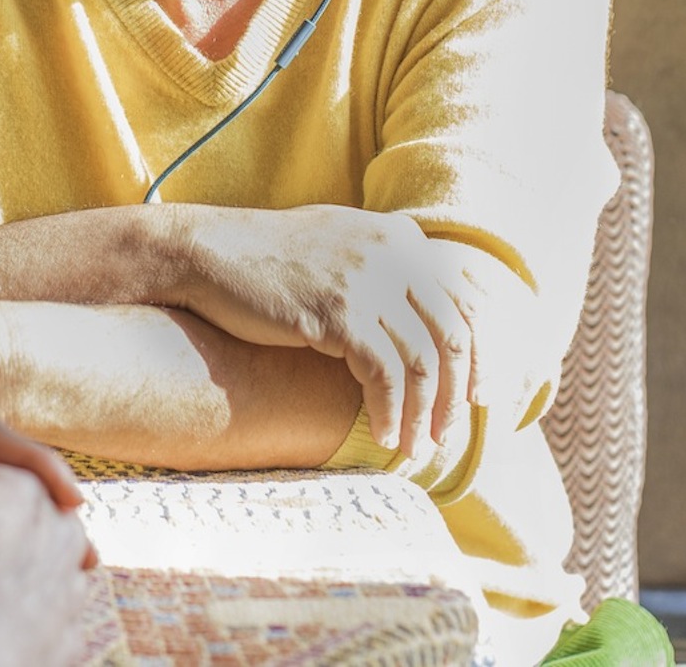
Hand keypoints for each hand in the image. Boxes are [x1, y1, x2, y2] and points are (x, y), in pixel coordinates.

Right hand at [161, 205, 479, 461]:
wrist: (208, 251)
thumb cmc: (266, 258)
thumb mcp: (338, 243)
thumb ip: (381, 265)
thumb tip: (415, 315)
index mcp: (400, 237)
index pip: (464, 301)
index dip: (477, 355)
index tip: (474, 395)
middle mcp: (394, 253)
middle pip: (453, 335)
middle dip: (455, 394)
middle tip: (443, 435)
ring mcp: (368, 281)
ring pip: (423, 362)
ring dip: (422, 414)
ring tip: (412, 447)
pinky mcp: (339, 312)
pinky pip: (385, 376)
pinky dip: (389, 412)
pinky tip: (380, 435)